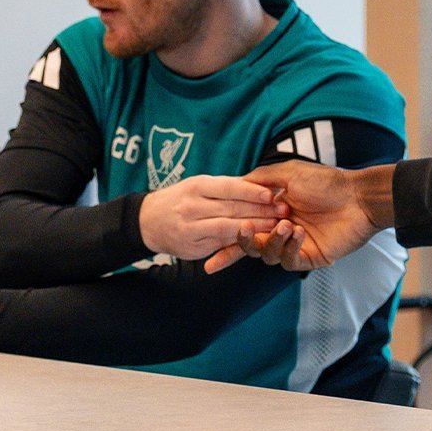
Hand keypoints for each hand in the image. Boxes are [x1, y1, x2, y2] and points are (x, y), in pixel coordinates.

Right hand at [135, 172, 283, 261]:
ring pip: (228, 227)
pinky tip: (256, 243)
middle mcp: (193, 205)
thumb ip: (226, 187)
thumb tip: (261, 183)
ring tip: (277, 227)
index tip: (273, 193)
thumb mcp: (199, 186)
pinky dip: (239, 244)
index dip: (252, 190)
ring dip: (255, 228)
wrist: (147, 221)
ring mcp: (191, 227)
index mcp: (198, 185)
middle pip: (231, 207)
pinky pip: (219, 245)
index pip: (229, 187)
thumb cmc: (181, 200)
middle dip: (260, 210)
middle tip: (284, 211)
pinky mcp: (193, 247)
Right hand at [204, 161, 394, 274]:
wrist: (357, 197)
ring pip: (267, 254)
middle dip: (242, 241)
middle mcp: (279, 231)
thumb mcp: (286, 173)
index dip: (224, 238)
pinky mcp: (309, 258)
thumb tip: (233, 186)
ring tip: (286, 224)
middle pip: (250, 246)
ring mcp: (293, 246)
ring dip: (272, 240)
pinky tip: (298, 232)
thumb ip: (258, 181)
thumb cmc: (325, 182)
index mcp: (271, 213)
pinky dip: (289, 247)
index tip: (207, 244)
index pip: (243, 228)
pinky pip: (289, 260)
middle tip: (244, 230)